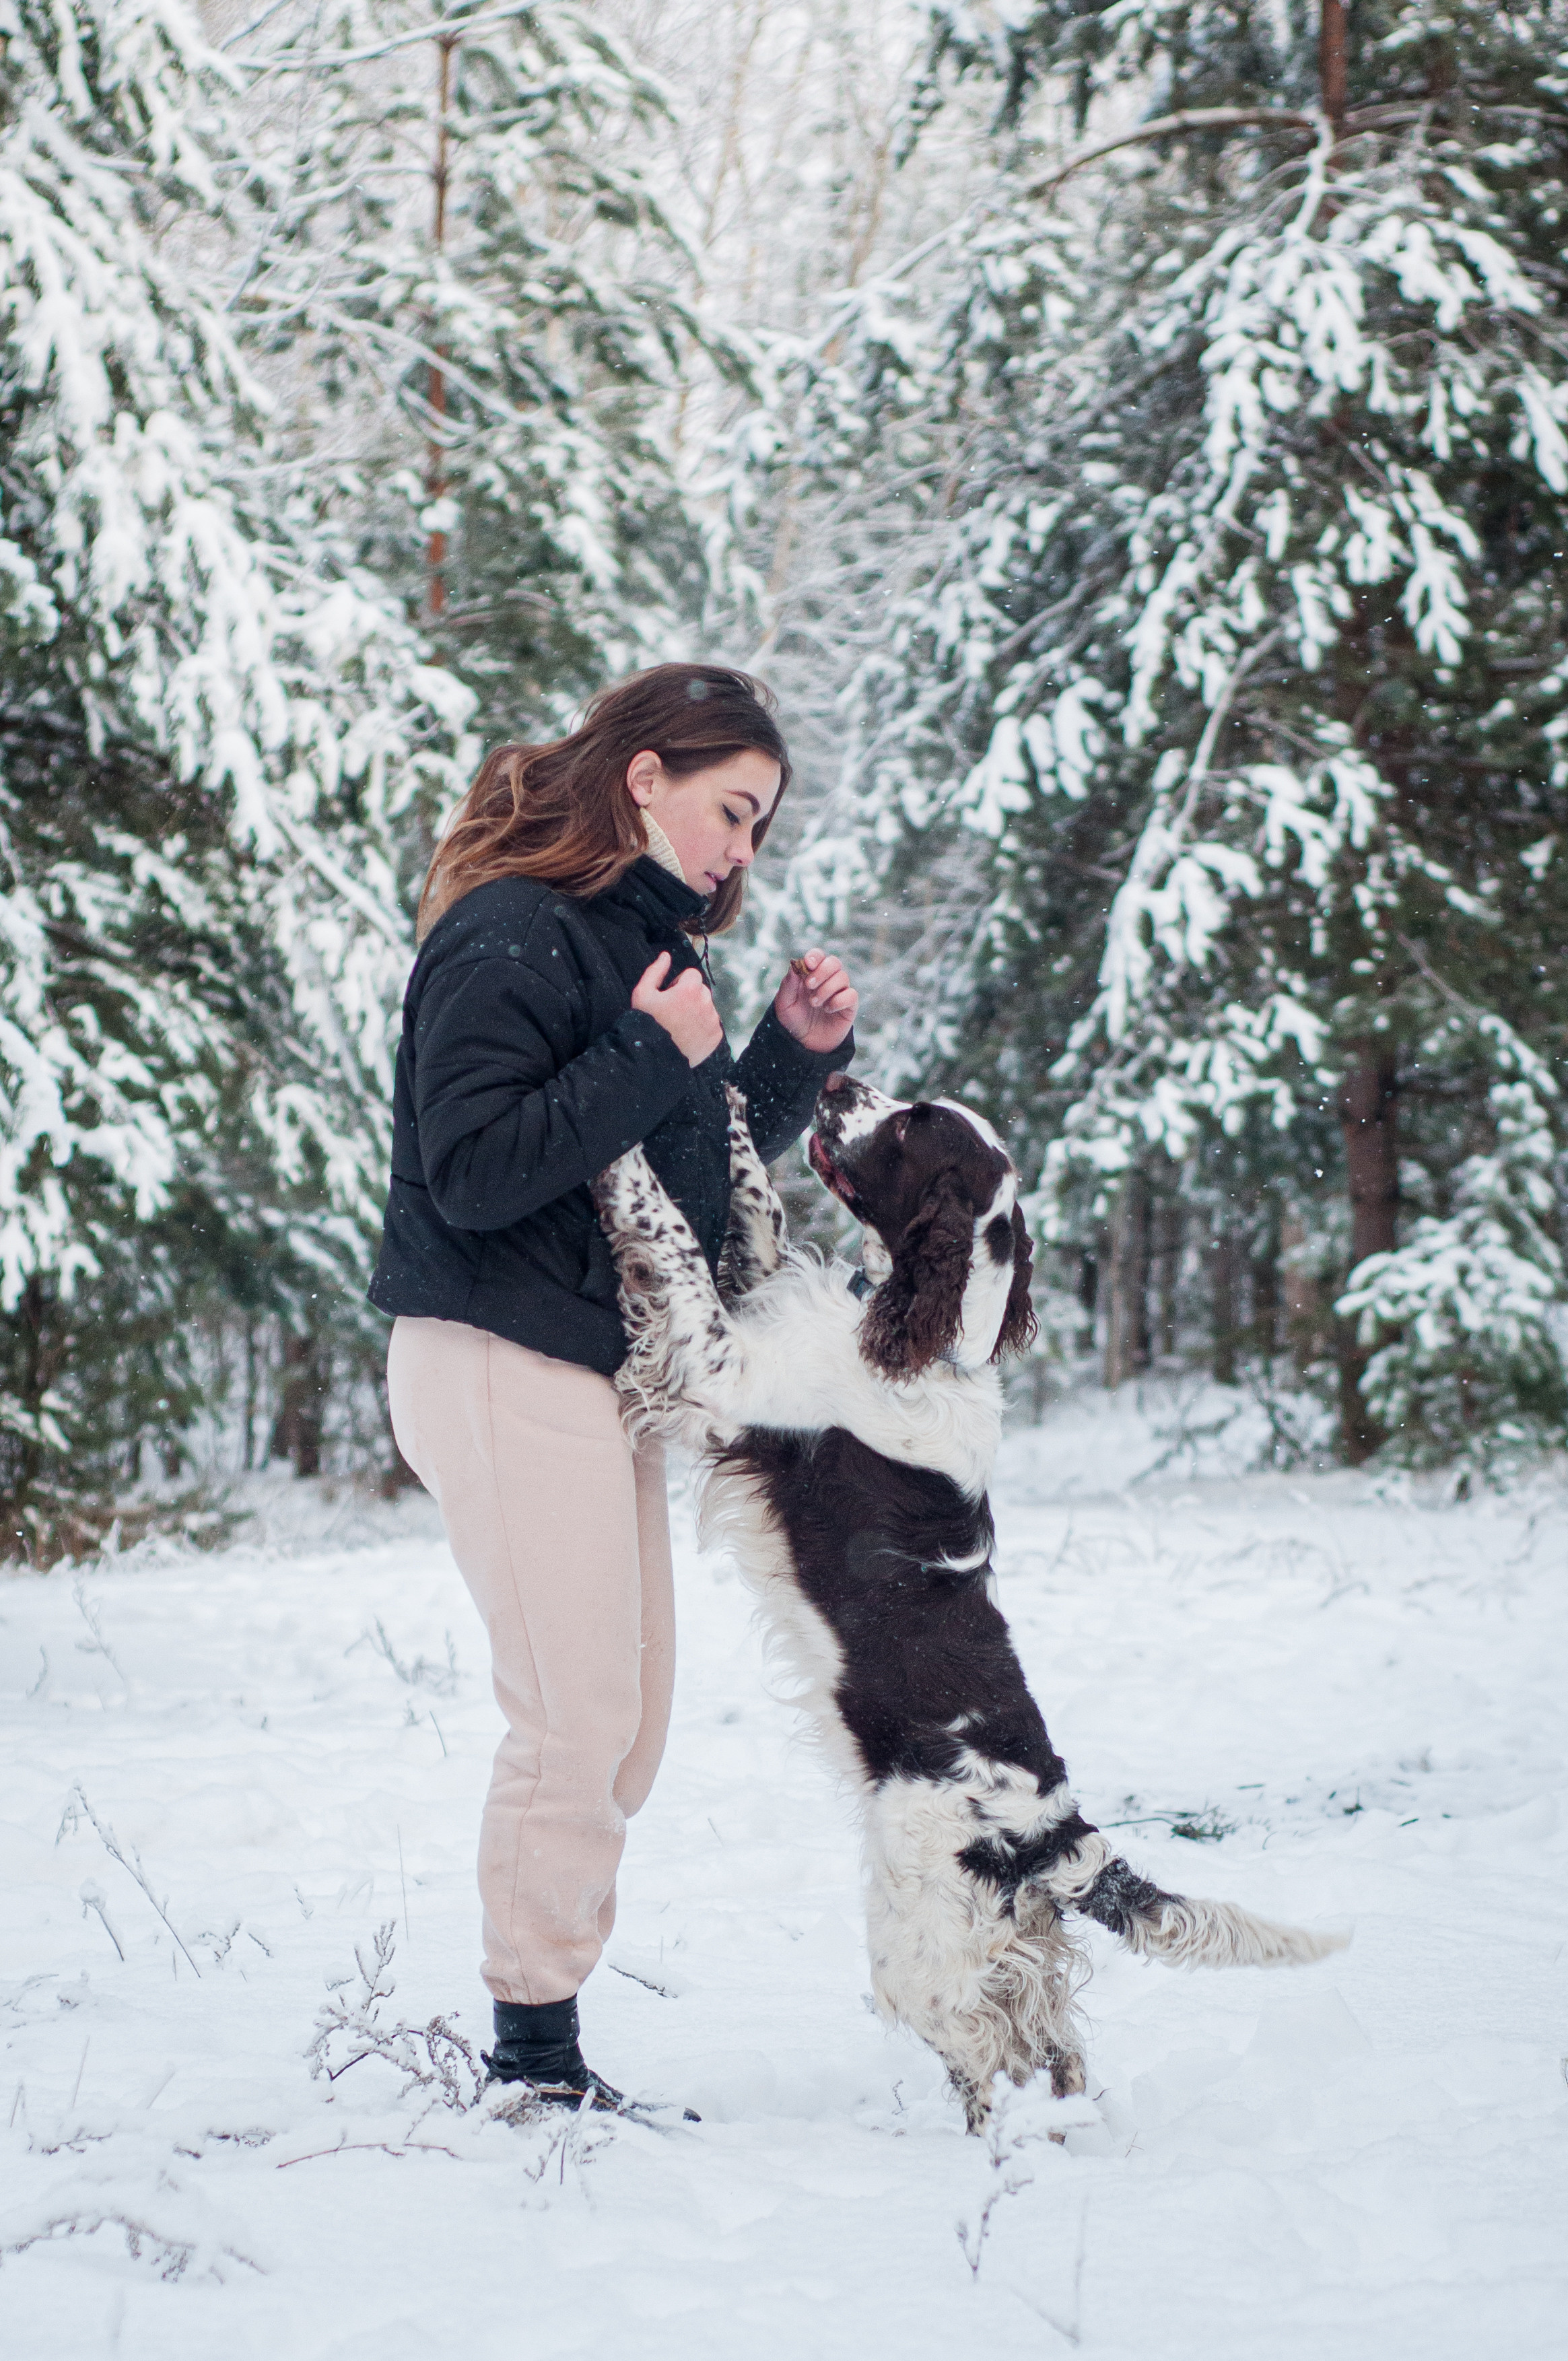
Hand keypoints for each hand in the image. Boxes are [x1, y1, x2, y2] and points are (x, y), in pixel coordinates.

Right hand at [632, 951, 723, 1067]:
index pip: (692, 974)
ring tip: (679, 1025)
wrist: (654, 1056)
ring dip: (696, 1011)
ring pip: (707, 1007)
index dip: (678, 984)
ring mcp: (713, 1020)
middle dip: (690, 997)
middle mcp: (706, 1003)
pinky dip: (702, 1027)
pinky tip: (687, 1035)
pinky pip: (712, 1024)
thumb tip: (665, 955)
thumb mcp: (642, 993)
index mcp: (690, 989)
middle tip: (673, 1012)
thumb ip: (655, 971)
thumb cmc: (646, 1023)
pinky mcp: (716, 1036)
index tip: (669, 997)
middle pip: (701, 990)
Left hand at [775, 949, 857, 1053]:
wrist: (804, 1044)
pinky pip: (851, 995)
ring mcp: (839, 992)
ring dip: (827, 989)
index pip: (818, 956)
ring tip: (815, 1003)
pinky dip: (839, 1001)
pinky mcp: (849, 1006)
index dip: (815, 956)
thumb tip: (795, 964)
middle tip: (810, 985)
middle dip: (822, 971)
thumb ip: (789, 984)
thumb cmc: (793, 1021)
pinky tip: (828, 1010)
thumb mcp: (784, 1003)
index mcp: (810, 975)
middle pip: (834, 962)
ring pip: (843, 977)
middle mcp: (827, 980)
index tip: (808, 964)